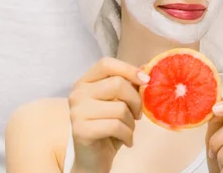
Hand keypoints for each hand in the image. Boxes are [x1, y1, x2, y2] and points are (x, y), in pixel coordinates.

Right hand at [68, 57, 149, 172]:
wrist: (93, 158)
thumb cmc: (108, 127)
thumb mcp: (119, 102)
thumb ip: (129, 84)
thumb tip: (146, 67)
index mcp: (85, 82)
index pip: (106, 64)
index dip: (128, 69)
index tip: (145, 80)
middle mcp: (77, 93)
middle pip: (117, 84)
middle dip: (136, 101)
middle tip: (138, 115)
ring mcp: (77, 111)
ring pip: (119, 107)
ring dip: (131, 122)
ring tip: (128, 129)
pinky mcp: (81, 129)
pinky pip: (116, 126)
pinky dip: (127, 135)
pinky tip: (126, 141)